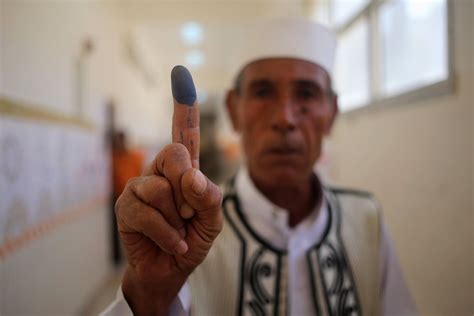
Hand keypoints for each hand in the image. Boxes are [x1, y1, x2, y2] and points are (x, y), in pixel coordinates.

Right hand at [115, 66, 222, 314]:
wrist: (171, 270)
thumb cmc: (191, 239)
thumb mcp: (212, 219)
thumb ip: (208, 196)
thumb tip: (190, 174)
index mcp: (183, 169)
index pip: (184, 134)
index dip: (183, 104)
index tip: (180, 72)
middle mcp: (159, 170)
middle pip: (174, 154)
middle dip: (187, 188)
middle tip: (188, 213)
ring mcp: (140, 187)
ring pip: (162, 189)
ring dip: (177, 219)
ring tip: (176, 231)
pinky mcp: (125, 207)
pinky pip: (149, 214)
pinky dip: (167, 234)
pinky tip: (171, 243)